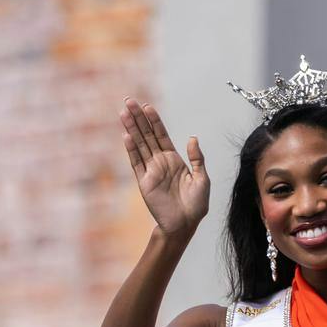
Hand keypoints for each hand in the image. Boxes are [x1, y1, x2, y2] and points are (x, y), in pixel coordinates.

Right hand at [121, 99, 207, 237]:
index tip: (147, 106)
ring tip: (124, 113)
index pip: (161, 135)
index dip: (154, 121)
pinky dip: (131, 149)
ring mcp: (151, 171)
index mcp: (175, 159)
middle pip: (147, 135)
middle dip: (138, 118)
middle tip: (129, 102)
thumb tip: (193, 138)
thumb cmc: (196, 205)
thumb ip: (197, 158)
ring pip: (139, 145)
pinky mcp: (144, 182)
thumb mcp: (202, 179)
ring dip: (131, 129)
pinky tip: (126, 136)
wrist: (184, 224)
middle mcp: (160, 162)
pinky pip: (136, 162)